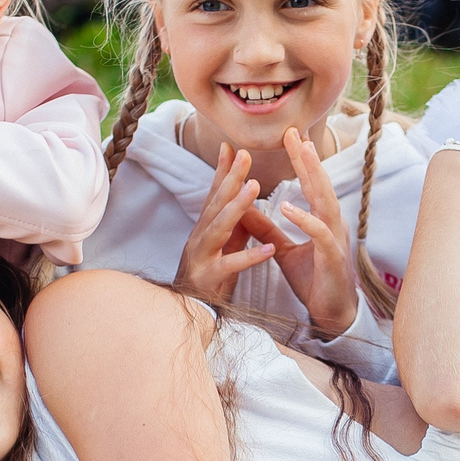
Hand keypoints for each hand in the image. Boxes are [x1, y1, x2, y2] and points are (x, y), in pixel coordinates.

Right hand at [173, 143, 280, 301]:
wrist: (190, 314)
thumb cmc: (211, 277)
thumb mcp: (223, 244)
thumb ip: (235, 221)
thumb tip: (245, 193)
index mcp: (205, 228)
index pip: (214, 194)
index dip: (224, 171)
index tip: (234, 146)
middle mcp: (199, 238)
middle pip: (215, 204)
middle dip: (230, 178)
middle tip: (246, 155)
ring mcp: (202, 257)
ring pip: (218, 228)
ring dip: (236, 207)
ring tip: (255, 188)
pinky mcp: (209, 280)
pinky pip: (230, 266)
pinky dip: (249, 257)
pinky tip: (269, 250)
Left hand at [270, 129, 360, 337]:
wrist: (330, 313)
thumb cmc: (313, 281)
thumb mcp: (284, 251)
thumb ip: (268, 229)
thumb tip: (245, 210)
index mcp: (323, 221)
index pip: (312, 185)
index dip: (303, 161)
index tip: (293, 137)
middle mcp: (332, 225)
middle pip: (321, 185)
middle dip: (308, 159)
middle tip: (295, 133)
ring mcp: (335, 240)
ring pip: (326, 202)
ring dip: (313, 177)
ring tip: (302, 155)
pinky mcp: (332, 258)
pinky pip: (319, 234)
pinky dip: (304, 219)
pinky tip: (288, 207)